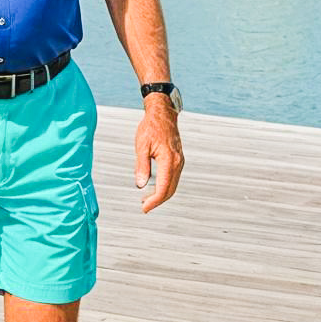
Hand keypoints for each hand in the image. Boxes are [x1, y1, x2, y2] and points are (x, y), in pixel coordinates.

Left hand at [134, 98, 183, 212]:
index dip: (154, 201)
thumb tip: (140, 185)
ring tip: (147, 199)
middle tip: (144, 207)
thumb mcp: (141, 146)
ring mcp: (180, 161)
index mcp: (169, 160)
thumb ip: (141, 166)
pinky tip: (155, 187)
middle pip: (170, 190)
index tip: (144, 207)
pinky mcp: (178, 159)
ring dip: (162, 194)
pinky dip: (166, 186)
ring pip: (173, 185)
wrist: (163, 114)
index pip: (163, 188)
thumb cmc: (151, 127)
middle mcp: (177, 163)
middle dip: (158, 201)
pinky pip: (174, 178)